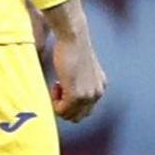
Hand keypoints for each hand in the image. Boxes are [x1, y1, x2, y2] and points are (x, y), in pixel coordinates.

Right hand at [44, 5, 107, 123]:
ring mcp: (88, 96)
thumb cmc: (73, 49)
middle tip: (58, 87)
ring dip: (59, 104)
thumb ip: (80, 83)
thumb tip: (67, 98)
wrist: (74, 38)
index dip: (70, 102)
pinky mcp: (77, 95)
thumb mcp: (81, 69)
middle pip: (78, 116)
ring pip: (69, 115)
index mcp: (100, 88)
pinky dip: (54, 101)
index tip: (62, 86)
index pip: (85, 110)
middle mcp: (97, 93)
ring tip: (58, 84)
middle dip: (64, 106)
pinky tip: (56, 83)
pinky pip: (61, 110)